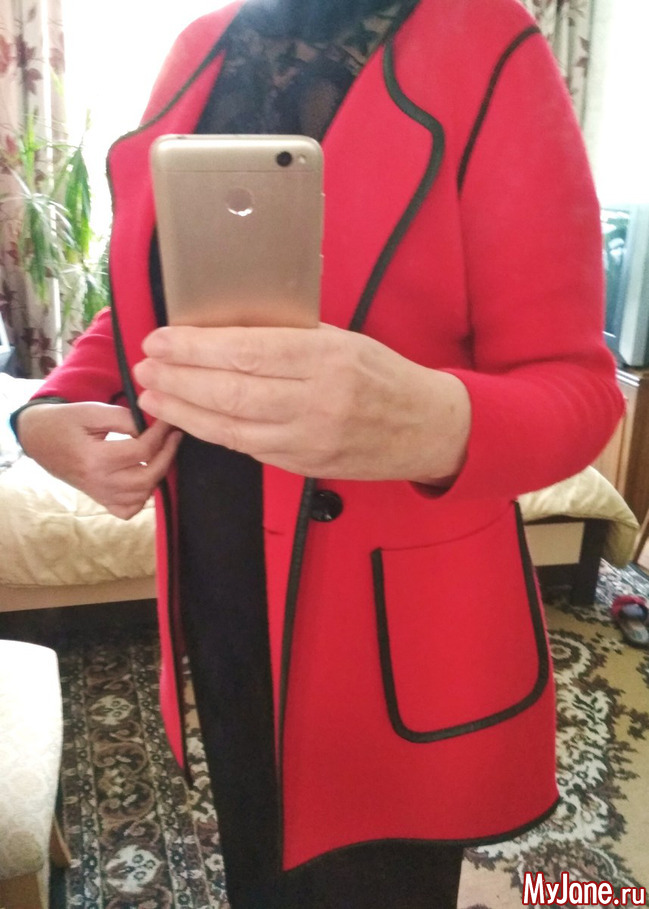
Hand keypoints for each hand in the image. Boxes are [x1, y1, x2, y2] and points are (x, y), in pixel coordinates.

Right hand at [16, 402, 181, 518]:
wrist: (39, 438)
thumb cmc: (65, 421)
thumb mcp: (92, 411)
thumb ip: (124, 418)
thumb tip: (152, 427)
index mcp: (95, 458)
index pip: (141, 450)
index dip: (161, 434)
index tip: (169, 421)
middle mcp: (98, 482)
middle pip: (148, 477)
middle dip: (167, 456)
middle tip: (174, 437)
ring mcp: (99, 495)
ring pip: (143, 495)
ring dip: (158, 474)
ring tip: (162, 453)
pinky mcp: (100, 500)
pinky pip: (129, 510)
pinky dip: (142, 498)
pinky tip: (144, 478)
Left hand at [134, 324, 469, 483]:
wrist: (426, 428)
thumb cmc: (384, 375)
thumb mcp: (344, 340)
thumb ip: (291, 336)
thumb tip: (226, 331)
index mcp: (328, 358)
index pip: (247, 352)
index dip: (195, 348)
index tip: (161, 340)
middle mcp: (318, 401)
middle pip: (231, 391)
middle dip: (179, 379)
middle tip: (145, 369)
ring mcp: (310, 439)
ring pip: (232, 427)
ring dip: (185, 412)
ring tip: (153, 396)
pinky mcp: (305, 466)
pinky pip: (248, 448)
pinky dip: (213, 433)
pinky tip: (189, 419)